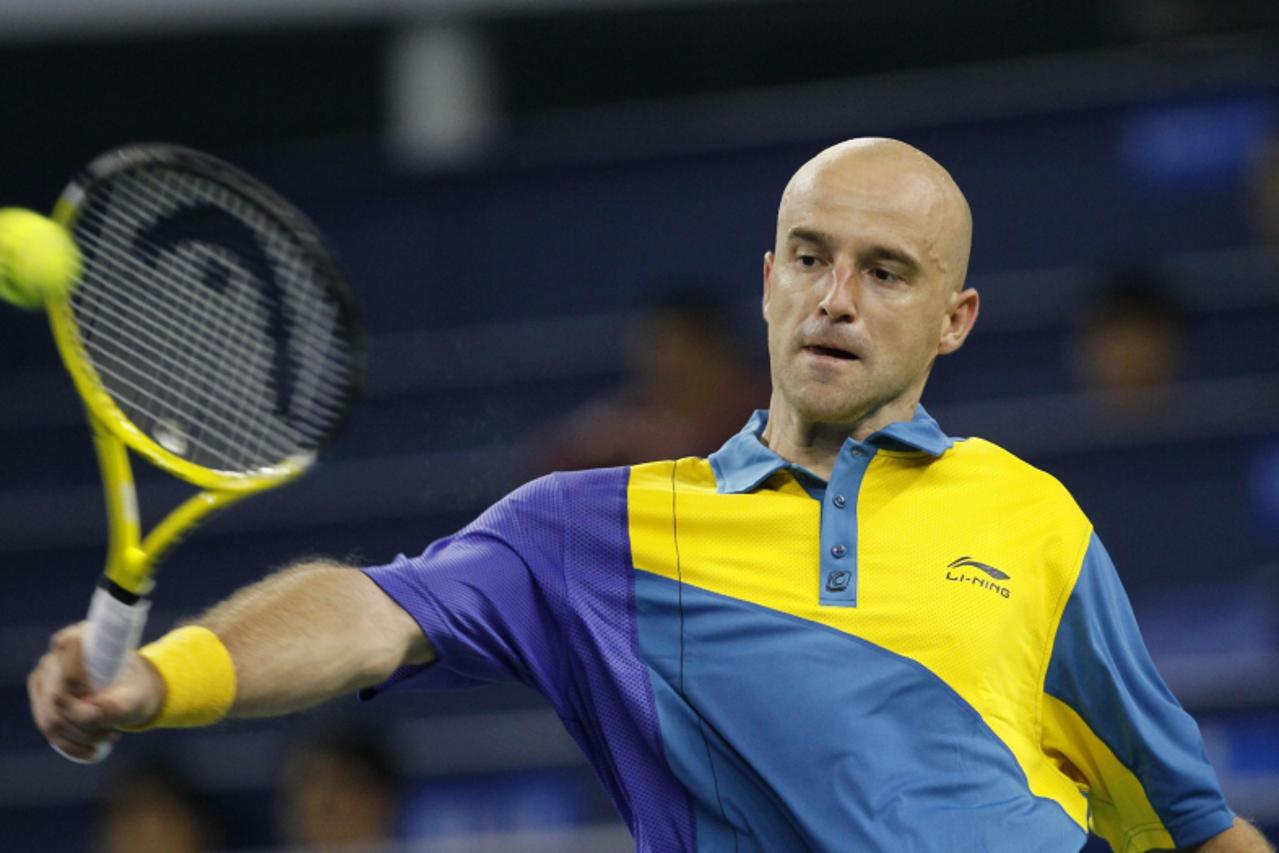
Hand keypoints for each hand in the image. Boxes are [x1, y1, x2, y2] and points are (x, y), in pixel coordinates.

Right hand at [27, 622, 163, 760]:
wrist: (133, 690)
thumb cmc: (136, 687)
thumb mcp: (135, 697)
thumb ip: (114, 706)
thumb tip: (88, 714)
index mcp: (82, 639)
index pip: (69, 667)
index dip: (81, 688)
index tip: (102, 703)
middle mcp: (55, 655)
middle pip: (59, 700)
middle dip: (87, 724)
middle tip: (113, 732)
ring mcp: (43, 676)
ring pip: (51, 720)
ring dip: (80, 737)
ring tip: (108, 736)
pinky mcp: (40, 697)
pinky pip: (47, 728)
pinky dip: (70, 745)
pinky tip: (93, 750)